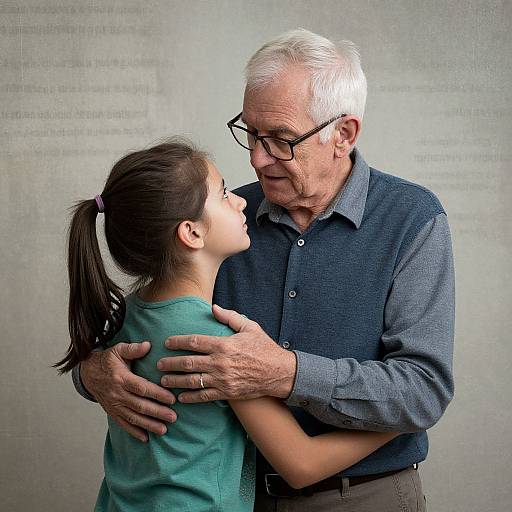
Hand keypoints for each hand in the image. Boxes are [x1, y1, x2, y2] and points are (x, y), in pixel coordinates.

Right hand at [81, 342, 176, 441]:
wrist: (88, 373)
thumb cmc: (108, 360)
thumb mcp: (119, 350)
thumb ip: (133, 348)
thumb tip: (148, 345)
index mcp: (122, 378)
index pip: (142, 388)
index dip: (157, 394)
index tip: (172, 399)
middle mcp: (118, 394)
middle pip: (140, 406)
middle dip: (158, 412)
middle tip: (173, 417)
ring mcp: (114, 405)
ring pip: (133, 417)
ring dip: (149, 425)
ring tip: (164, 430)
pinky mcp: (112, 412)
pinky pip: (124, 424)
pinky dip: (134, 432)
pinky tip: (146, 438)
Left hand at [158, 305, 296, 402]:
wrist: (279, 372)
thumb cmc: (264, 348)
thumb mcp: (250, 327)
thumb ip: (230, 317)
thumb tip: (213, 308)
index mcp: (224, 344)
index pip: (194, 341)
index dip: (178, 342)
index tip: (167, 342)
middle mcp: (220, 362)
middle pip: (188, 362)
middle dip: (170, 363)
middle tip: (159, 364)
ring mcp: (222, 379)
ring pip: (192, 380)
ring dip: (175, 381)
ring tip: (163, 381)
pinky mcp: (227, 392)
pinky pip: (204, 396)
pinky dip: (190, 397)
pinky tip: (180, 397)